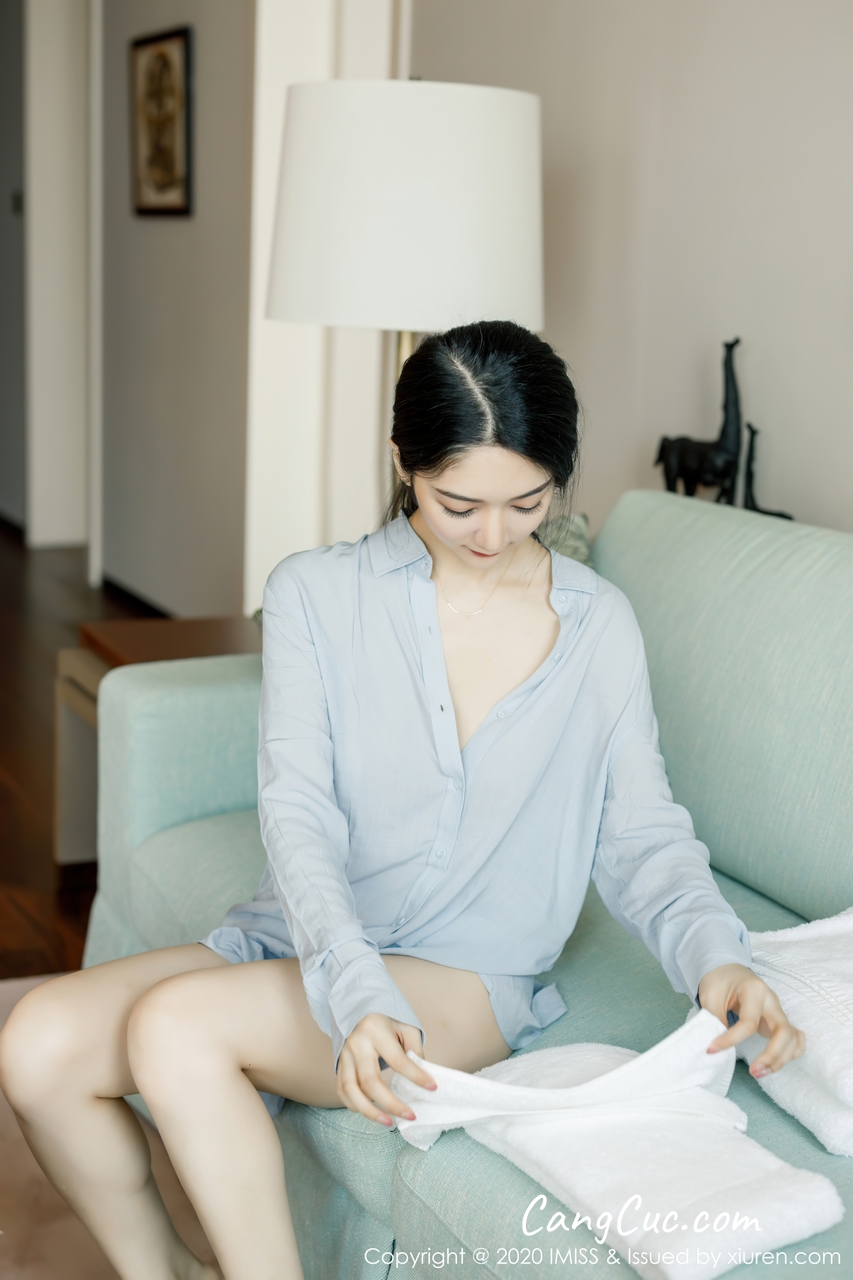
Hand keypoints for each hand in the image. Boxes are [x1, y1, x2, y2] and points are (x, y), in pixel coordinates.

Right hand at [335, 1012, 436, 1126]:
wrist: (358, 1007)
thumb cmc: (386, 1018)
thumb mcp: (405, 1025)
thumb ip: (414, 1049)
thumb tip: (423, 1076)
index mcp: (375, 1030)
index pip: (397, 1059)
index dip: (415, 1076)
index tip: (432, 1087)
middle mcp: (356, 1043)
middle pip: (370, 1081)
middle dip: (391, 1103)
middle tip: (410, 1115)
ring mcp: (344, 1055)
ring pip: (350, 1090)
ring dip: (369, 1111)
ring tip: (388, 1123)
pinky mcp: (339, 1064)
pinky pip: (342, 1090)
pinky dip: (354, 1105)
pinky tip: (370, 1112)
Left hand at [698, 963, 804, 1078]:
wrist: (727, 971)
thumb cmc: (719, 981)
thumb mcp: (710, 996)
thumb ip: (715, 1019)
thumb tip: (718, 1045)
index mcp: (754, 990)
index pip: (749, 1022)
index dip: (731, 1040)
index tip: (712, 1049)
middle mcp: (772, 1001)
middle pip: (784, 1032)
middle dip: (771, 1056)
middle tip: (753, 1072)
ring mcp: (778, 1011)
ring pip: (792, 1038)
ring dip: (780, 1059)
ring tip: (759, 1073)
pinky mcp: (779, 1020)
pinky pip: (795, 1038)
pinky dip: (790, 1053)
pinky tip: (775, 1064)